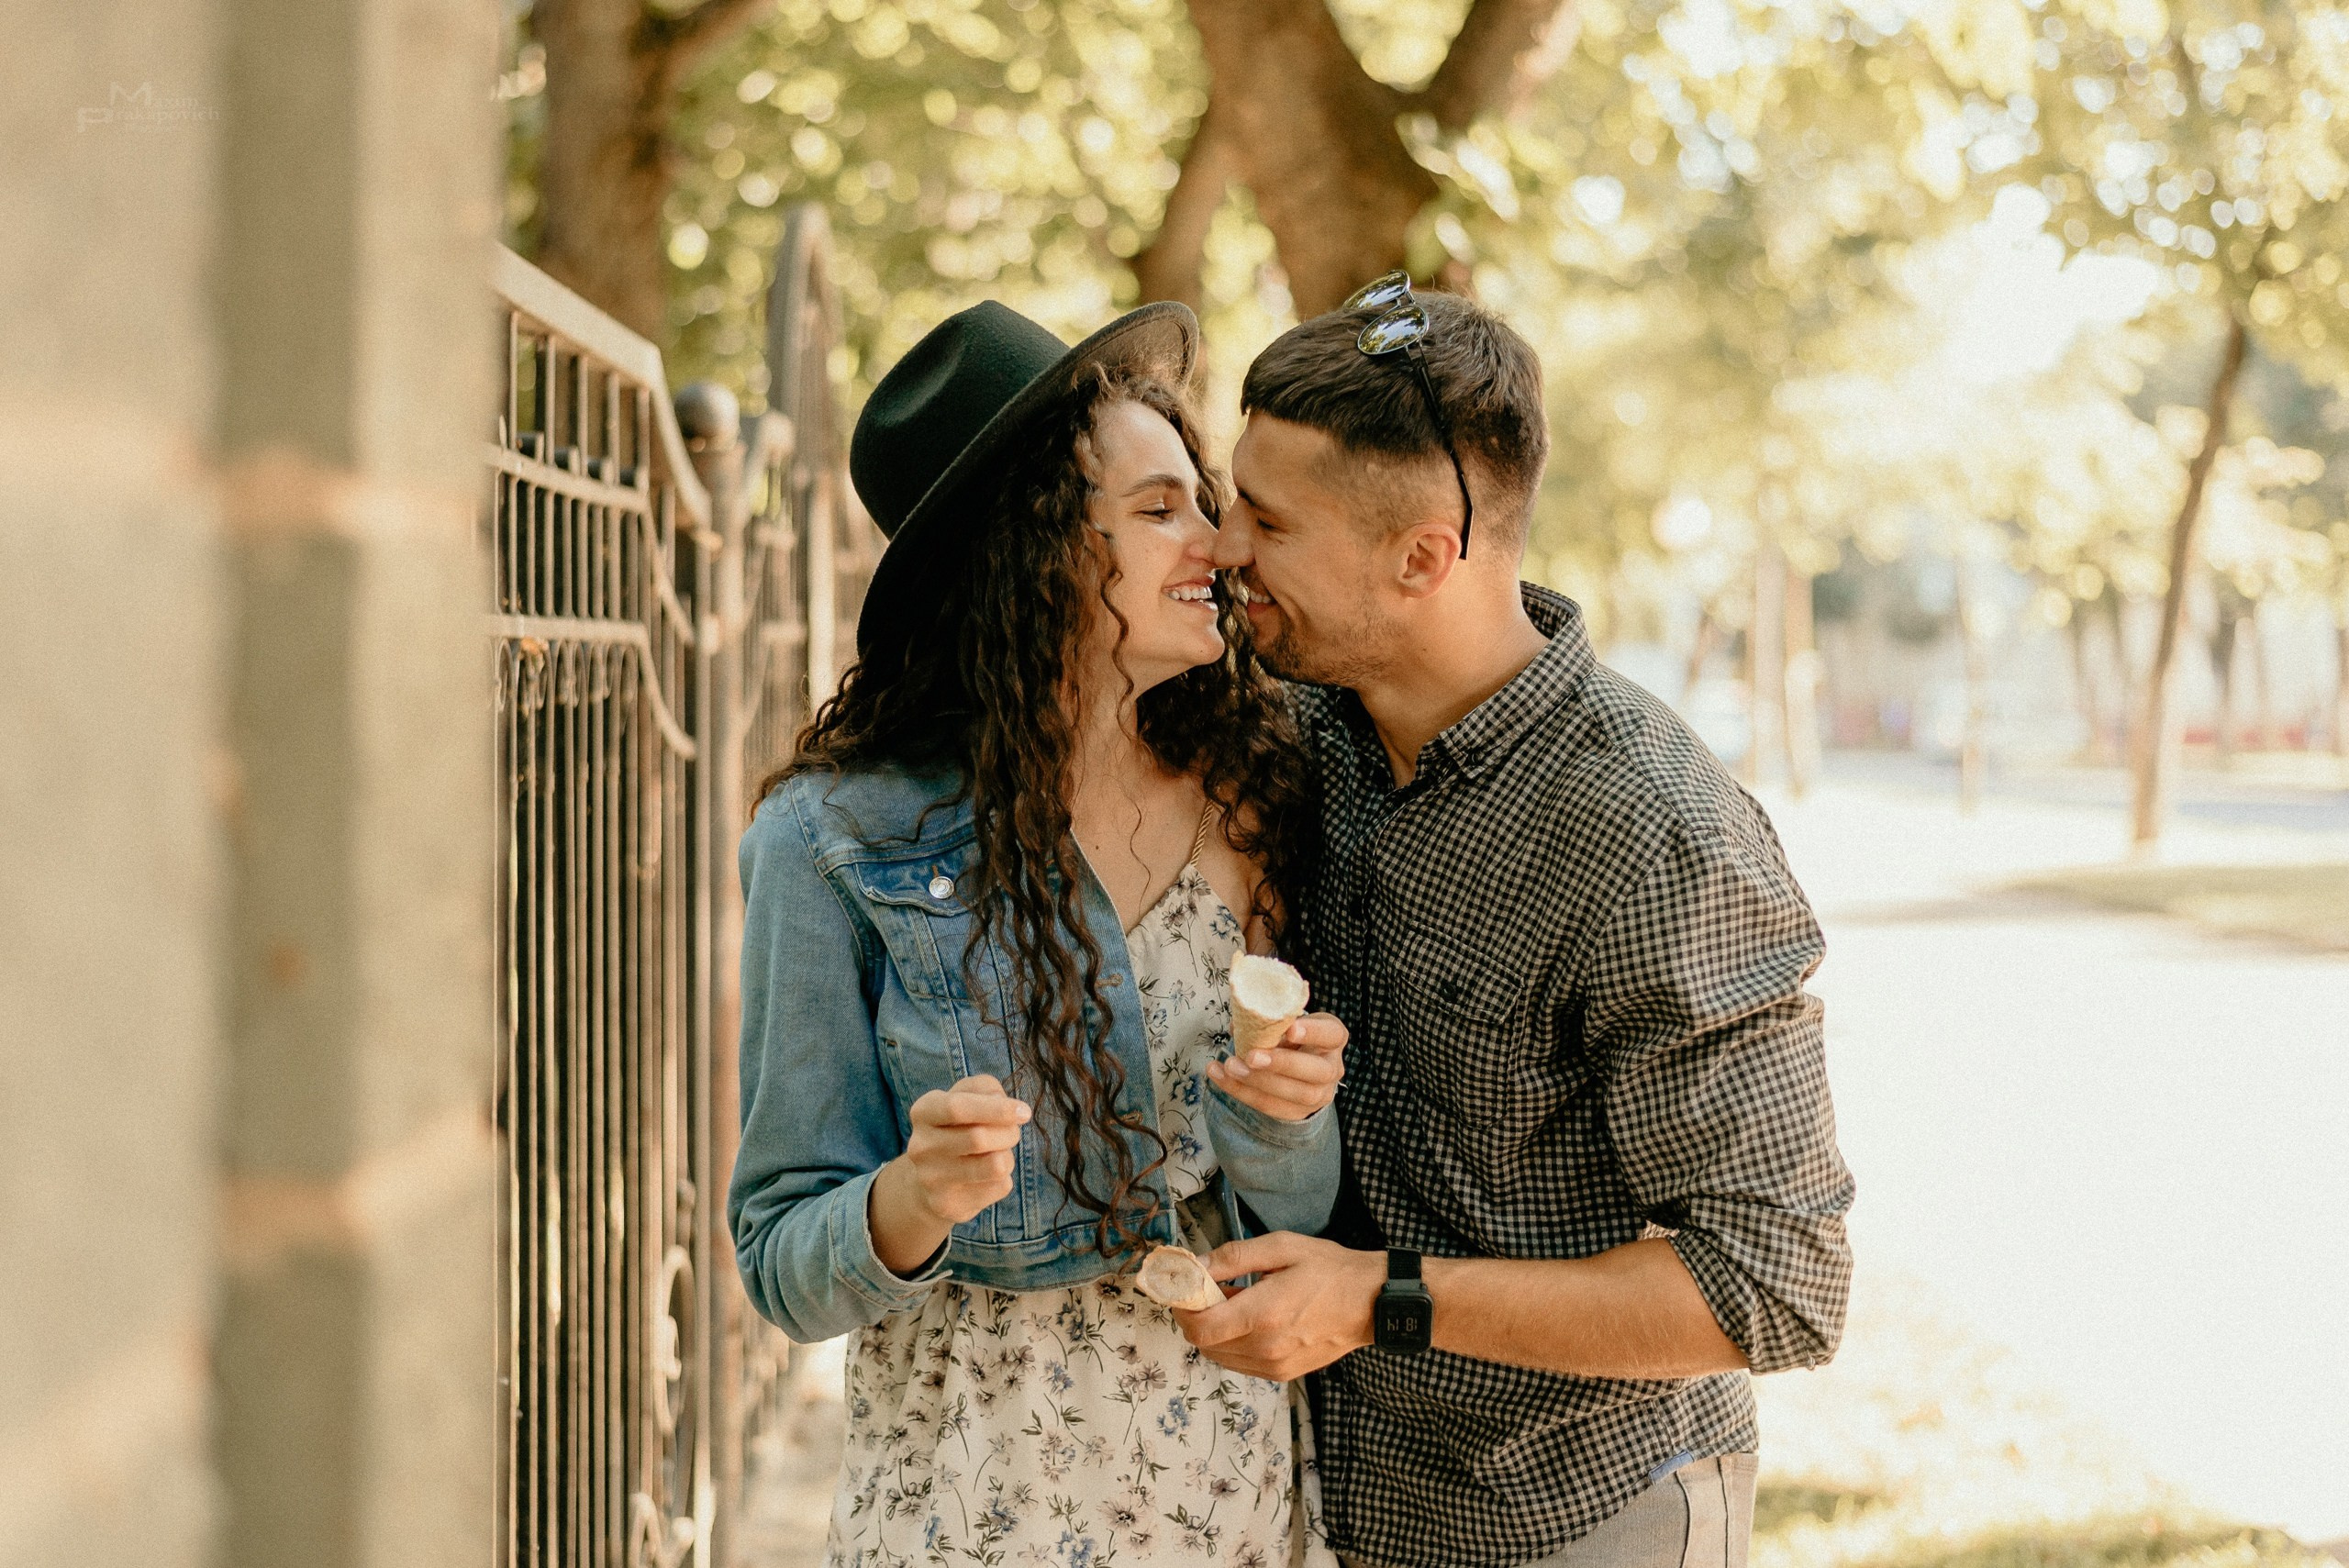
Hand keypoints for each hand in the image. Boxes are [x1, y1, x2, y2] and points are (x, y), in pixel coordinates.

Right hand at [898, 1074, 1031, 1222]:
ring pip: (994, 1165)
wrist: (928, 1179)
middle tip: (1012, 1132)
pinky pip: (999, 1187)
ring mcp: (931, 1179)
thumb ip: (985, 1088)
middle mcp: (920, 1147)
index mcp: (923, 1112)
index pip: (957, 1107)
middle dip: (1009, 1132)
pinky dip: (1003, 1178)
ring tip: (998, 1153)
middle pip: (979, 1138)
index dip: (996, 1108)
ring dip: (1008, 1155)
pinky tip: (986, 1177)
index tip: (1024, 1111)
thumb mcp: (964, 1096)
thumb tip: (1010, 1108)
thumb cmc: (956, 1126)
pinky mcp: (948, 1205)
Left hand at [1171, 1231, 1383, 1379]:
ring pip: (1219, 1356)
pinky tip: (1251, 1320)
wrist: (1371, 1302)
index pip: (1199, 1328)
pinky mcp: (1282, 1374)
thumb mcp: (1280, 1247)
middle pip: (1204, 1344)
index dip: (1182, 1309)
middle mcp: (1265, 1347)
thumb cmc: (1328, 1269)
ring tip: (1234, 1303)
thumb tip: (1195, 1266)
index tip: (1184, 1289)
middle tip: (1209, 1291)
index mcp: (1263, 1314)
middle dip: (1196, 1317)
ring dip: (1214, 1331)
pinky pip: (1240, 1363)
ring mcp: (1274, 1365)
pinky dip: (1233, 1343)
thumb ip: (1233, 1257)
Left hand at [1204, 1010, 1346, 1121]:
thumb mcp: (1286, 1022)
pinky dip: (1241, 1092)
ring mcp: (1319, 1094)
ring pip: (1296, 1094)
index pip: (1331, 1034)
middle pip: (1316, 1071)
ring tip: (1230, 1067)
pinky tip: (1220, 1076)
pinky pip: (1271, 1106)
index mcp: (1333, 1038)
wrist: (1296, 1070)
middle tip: (1252, 1056)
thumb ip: (1268, 1022)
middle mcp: (1332, 1068)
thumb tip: (1239, 1025)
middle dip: (1282, 1064)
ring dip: (1258, 1081)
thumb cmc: (1289, 1037)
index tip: (1290, 1028)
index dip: (1313, 1032)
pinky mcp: (1298, 1112)